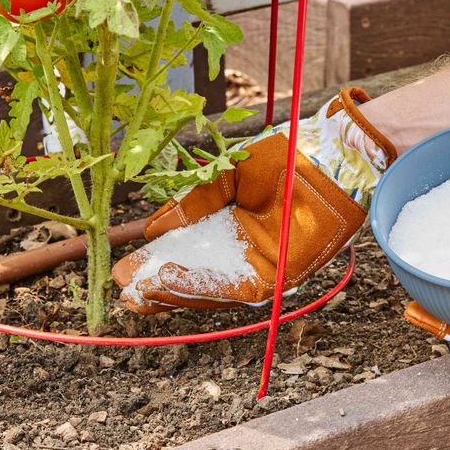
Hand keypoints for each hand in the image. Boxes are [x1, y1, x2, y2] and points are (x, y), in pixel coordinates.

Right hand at [113, 88, 396, 314]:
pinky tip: (170, 279)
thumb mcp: (225, 176)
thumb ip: (192, 202)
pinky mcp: (277, 277)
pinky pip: (232, 288)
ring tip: (139, 289)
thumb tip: (152, 229)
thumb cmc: (282, 160)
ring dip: (173, 290)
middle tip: (124, 289)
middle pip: (194, 278)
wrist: (325, 159)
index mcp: (229, 229)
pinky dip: (200, 286)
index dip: (157, 262)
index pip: (188, 254)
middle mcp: (242, 252)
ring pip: (209, 289)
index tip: (126, 269)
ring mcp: (259, 266)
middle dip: (158, 285)